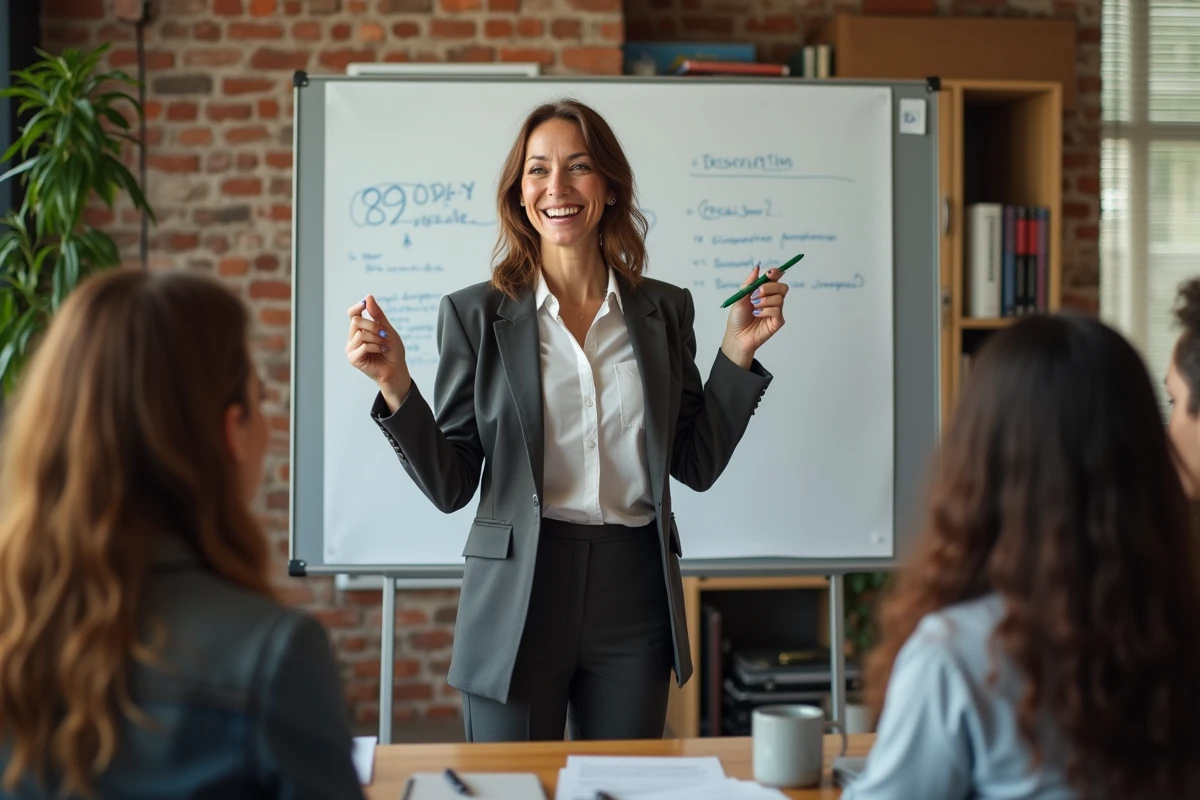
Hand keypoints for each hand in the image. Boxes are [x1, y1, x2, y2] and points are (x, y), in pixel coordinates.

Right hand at [346, 295, 410, 411]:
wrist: (397, 369)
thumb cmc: (392, 351)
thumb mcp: (387, 329)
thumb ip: (377, 314)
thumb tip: (368, 297)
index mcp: (359, 330)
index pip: (352, 314)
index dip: (356, 307)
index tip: (364, 304)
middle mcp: (353, 338)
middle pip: (356, 321)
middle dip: (374, 326)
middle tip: (385, 334)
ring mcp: (351, 349)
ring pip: (360, 334)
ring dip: (376, 338)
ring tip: (384, 345)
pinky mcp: (353, 359)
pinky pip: (363, 345)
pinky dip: (375, 347)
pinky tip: (382, 351)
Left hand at [721, 265, 787, 368]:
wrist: (736, 336)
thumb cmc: (737, 318)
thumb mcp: (740, 297)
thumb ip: (750, 283)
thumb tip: (757, 267)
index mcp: (764, 292)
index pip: (775, 279)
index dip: (776, 273)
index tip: (770, 273)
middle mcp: (772, 300)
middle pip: (782, 286)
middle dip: (769, 288)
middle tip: (755, 295)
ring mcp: (776, 311)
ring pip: (779, 298)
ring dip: (764, 301)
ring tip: (753, 308)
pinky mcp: (778, 321)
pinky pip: (777, 310)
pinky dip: (765, 311)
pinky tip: (757, 315)